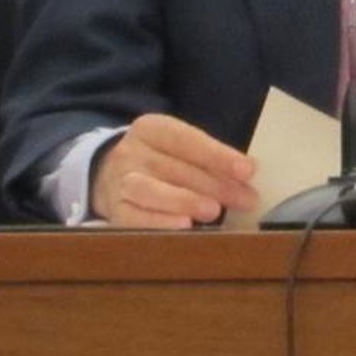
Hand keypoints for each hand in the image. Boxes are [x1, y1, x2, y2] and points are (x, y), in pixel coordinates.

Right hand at [89, 114, 258, 228]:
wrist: (107, 174)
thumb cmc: (159, 160)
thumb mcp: (178, 147)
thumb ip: (209, 158)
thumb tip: (246, 176)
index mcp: (150, 128)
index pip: (187, 140)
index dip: (218, 155)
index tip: (248, 170)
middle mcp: (130, 152)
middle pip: (174, 167)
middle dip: (215, 184)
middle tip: (245, 199)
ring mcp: (118, 181)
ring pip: (150, 190)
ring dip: (185, 201)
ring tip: (214, 211)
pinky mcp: (112, 210)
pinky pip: (134, 217)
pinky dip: (159, 222)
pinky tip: (183, 227)